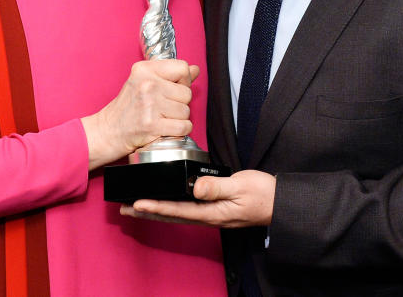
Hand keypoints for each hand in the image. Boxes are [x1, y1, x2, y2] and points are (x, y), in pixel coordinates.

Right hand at [82, 59, 197, 168]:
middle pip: (187, 92)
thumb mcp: (144, 81)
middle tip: (162, 107)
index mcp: (145, 69)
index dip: (183, 80)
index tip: (173, 88)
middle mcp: (147, 85)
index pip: (182, 67)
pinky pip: (184, 126)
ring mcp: (150, 105)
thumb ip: (171, 75)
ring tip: (161, 118)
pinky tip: (167, 128)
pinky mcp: (152, 125)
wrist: (108, 131)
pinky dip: (180, 130)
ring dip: (178, 118)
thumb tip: (196, 69)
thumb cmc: (128, 107)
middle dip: (179, 103)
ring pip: (186, 111)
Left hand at [121, 170, 275, 227]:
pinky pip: (185, 210)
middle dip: (147, 213)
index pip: (177, 210)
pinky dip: (169, 207)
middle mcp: (207, 216)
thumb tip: (195, 187)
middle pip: (171, 216)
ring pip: (176, 214)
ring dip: (155, 212)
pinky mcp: (213, 208)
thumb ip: (217, 187)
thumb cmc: (263, 194)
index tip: (137, 203)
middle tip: (123, 209)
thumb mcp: (241, 187)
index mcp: (212, 211)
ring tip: (135, 208)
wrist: (279, 203)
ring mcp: (210, 214)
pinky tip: (165, 203)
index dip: (156, 207)